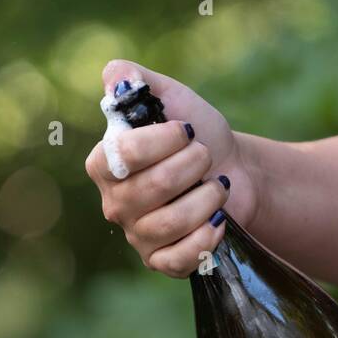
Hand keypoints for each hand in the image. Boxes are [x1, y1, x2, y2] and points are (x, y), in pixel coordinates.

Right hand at [84, 59, 259, 275]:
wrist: (233, 170)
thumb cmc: (197, 134)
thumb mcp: (171, 97)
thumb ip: (136, 78)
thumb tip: (114, 76)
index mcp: (105, 163)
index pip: (124, 153)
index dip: (164, 140)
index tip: (188, 131)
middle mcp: (114, 202)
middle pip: (154, 187)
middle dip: (193, 165)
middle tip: (205, 156)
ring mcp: (138, 235)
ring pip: (171, 223)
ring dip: (207, 198)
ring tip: (217, 186)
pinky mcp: (162, 261)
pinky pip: (178, 259)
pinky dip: (205, 238)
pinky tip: (218, 220)